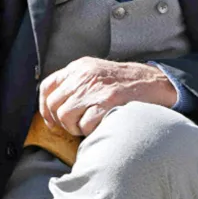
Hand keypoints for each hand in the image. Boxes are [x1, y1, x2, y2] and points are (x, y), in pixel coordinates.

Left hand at [38, 58, 177, 136]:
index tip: (51, 121)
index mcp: (79, 67)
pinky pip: (84, 125)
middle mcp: (84, 76)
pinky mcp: (107, 102)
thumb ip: (76, 82)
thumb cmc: (124, 82)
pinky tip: (100, 126)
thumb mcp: (96, 72)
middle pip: (55, 105)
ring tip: (88, 126)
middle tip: (75, 126)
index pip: (48, 86)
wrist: (153, 82)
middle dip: (62, 121)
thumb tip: (54, 106)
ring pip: (66, 117)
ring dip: (75, 127)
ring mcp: (95, 89)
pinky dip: (89, 131)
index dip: (45, 107)